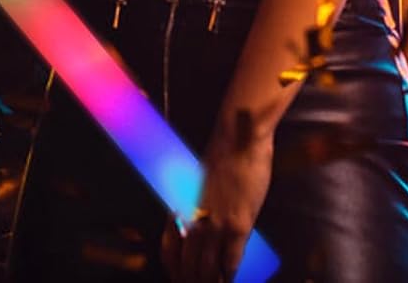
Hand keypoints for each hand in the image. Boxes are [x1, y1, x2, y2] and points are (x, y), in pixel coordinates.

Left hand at [162, 130, 273, 282]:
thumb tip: (194, 225)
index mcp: (179, 208)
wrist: (238, 139)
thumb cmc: (219, 155)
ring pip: (208, 270)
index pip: (169, 251)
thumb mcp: (195, 182)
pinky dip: (231, 275)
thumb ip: (193, 204)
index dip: (175, 271)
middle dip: (194, 281)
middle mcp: (192, 221)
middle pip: (188, 267)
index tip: (181, 278)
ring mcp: (215, 225)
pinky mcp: (238, 226)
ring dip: (212, 282)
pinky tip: (231, 279)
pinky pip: (232, 262)